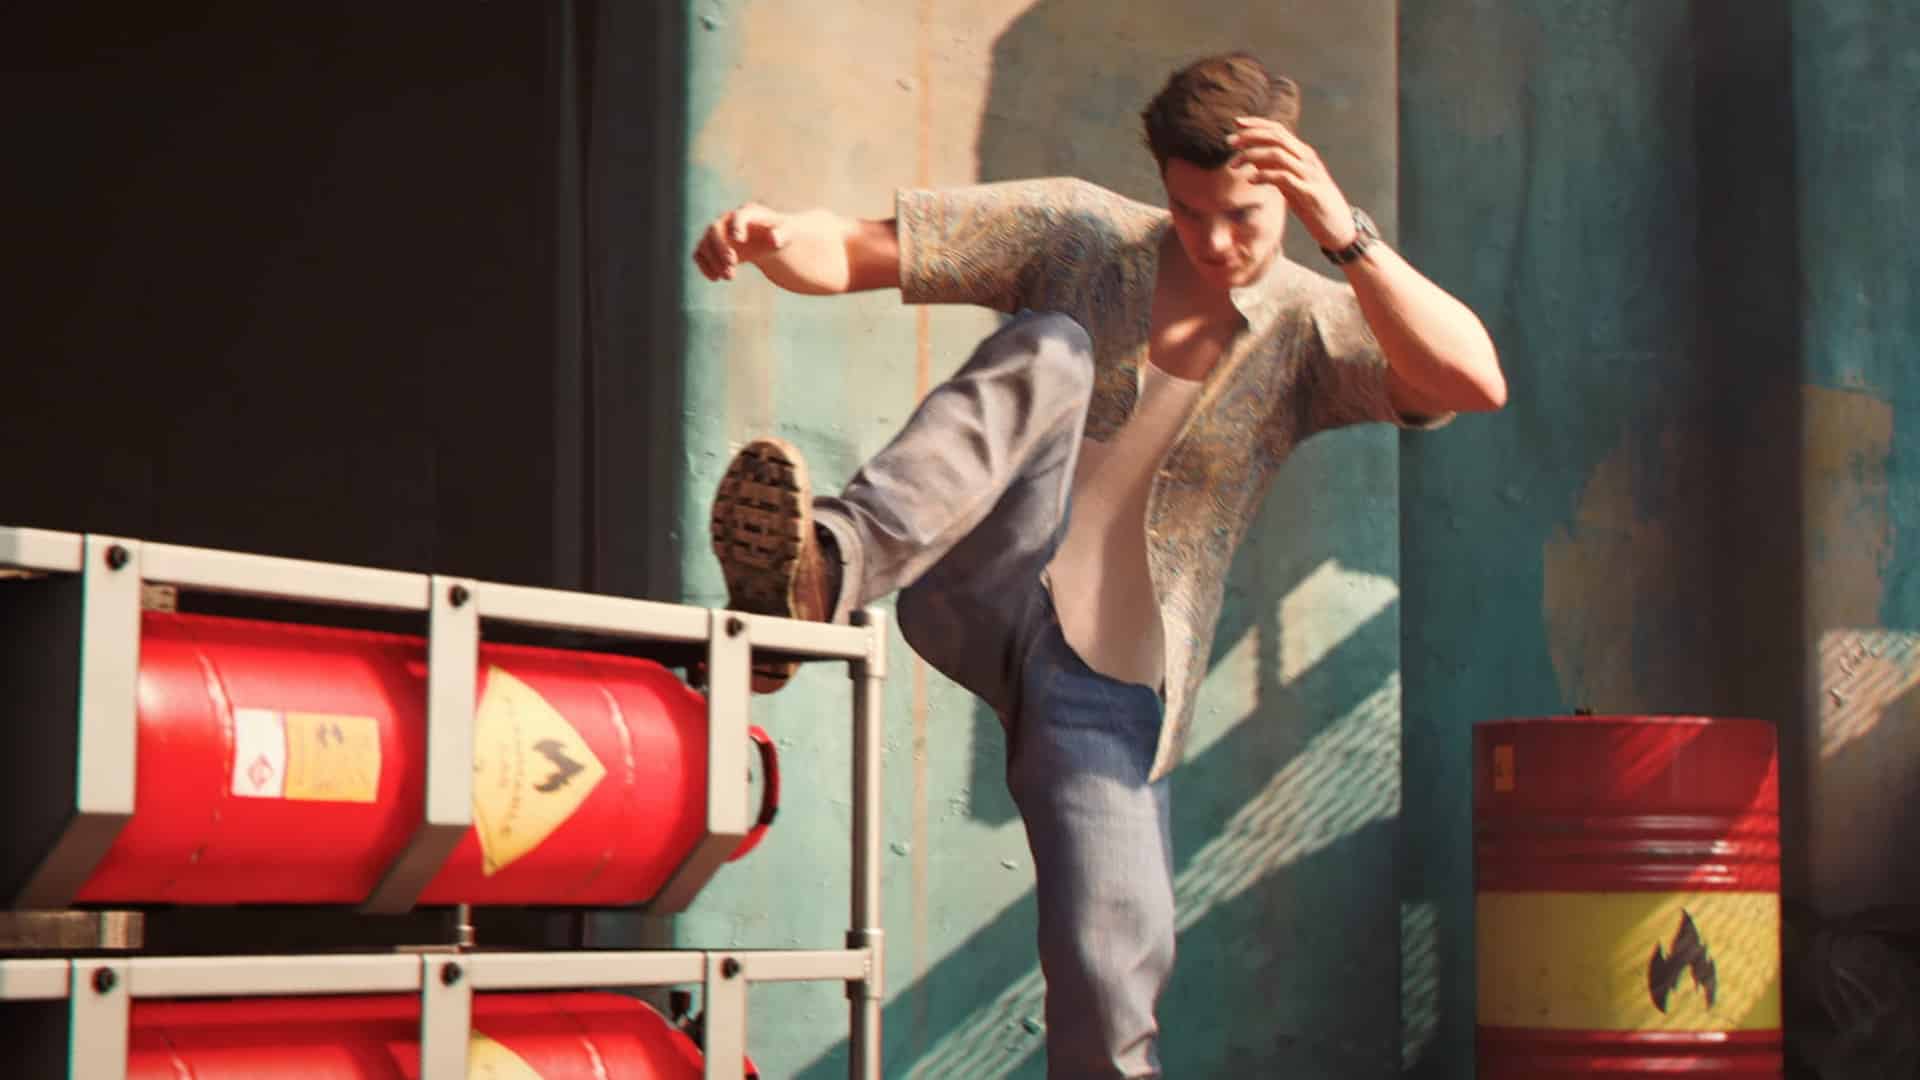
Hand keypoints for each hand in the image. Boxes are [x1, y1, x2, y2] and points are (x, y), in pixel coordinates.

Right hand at [693, 202, 790, 281]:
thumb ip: (782, 234)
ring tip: (730, 276)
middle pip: (714, 230)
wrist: (769, 240)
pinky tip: (715, 278)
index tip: (740, 240)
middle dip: (721, 248)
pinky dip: (705, 266)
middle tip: (732, 264)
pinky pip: (699, 255)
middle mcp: (728, 220)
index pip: (738, 217)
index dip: (737, 226)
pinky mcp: (711, 247)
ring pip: (705, 244)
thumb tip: (774, 240)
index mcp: (747, 213)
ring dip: (714, 261)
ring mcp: (718, 233)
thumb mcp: (788, 233)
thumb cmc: (780, 233)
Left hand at [1227, 117, 1353, 250]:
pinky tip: (1251, 180)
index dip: (1257, 124)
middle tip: (1229, 142)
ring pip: (1278, 154)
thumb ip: (1277, 170)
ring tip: (1234, 165)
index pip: (1279, 130)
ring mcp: (1309, 175)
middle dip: (1250, 136)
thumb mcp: (1292, 184)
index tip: (1236, 124)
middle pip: (1277, 137)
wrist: (1340, 228)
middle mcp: (1307, 159)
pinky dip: (1265, 176)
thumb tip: (1254, 160)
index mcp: (1303, 154)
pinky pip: (1284, 178)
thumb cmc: (1314, 205)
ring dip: (1252, 156)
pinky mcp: (1309, 193)